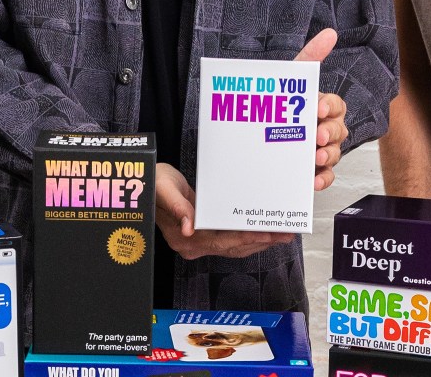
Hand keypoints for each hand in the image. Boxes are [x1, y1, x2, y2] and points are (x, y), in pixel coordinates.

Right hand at [154, 162, 293, 260]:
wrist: (146, 183)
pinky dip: (248, 238)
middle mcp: (191, 245)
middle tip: (284, 235)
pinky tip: (262, 233)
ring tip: (281, 235)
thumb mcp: (164, 189)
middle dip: (260, 242)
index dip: (245, 239)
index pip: (221, 242)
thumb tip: (189, 229)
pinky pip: (230, 241)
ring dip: (258, 242)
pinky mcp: (203, 236)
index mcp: (183, 237)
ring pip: (234, 247)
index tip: (267, 235)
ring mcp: (198, 243)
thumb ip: (177, 207)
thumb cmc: (155, 183)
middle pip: (232, 248)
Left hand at [293, 29, 346, 190]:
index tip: (317, 109)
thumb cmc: (278, 107)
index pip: (335, 105)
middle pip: (339, 130)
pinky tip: (311, 179)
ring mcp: (320, 151)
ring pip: (334, 153)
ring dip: (327, 155)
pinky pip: (325, 177)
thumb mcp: (289, 82)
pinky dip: (321, 179)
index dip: (329, 107)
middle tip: (315, 135)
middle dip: (329, 132)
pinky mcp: (313, 171)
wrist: (252, 140)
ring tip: (313, 157)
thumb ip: (310, 57)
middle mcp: (324, 129)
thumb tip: (331, 32)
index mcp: (321, 108)